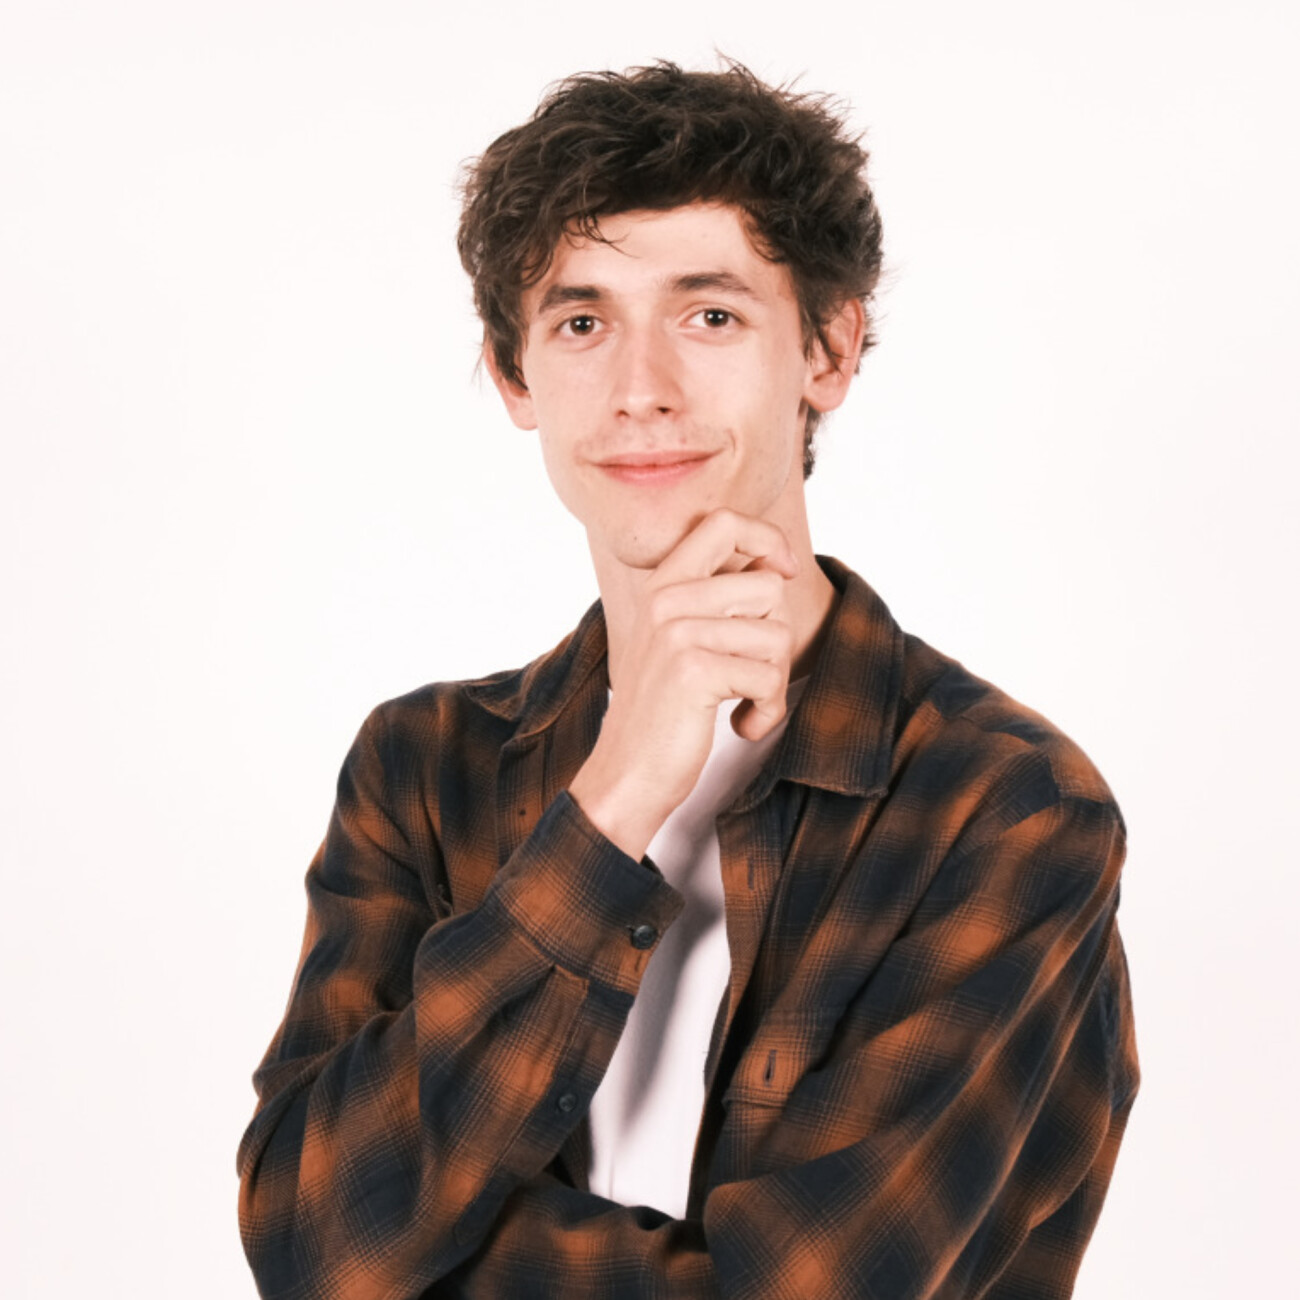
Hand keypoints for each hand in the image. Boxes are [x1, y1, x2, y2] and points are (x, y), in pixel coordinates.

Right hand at [568, 507, 798, 860]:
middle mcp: (665, 598)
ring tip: (745, 704)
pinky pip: (769, 677)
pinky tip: (742, 725)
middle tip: (751, 674)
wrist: (627, 773)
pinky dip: (768, 711)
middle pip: (769, 587)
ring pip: (777, 635)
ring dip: (775, 682)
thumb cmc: (663, 713)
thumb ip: (712, 599)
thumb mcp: (679, 640)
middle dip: (777, 638)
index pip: (724, 523)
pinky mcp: (693, 670)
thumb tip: (776, 567)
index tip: (784, 569)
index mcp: (662, 584)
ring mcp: (676, 631)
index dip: (768, 539)